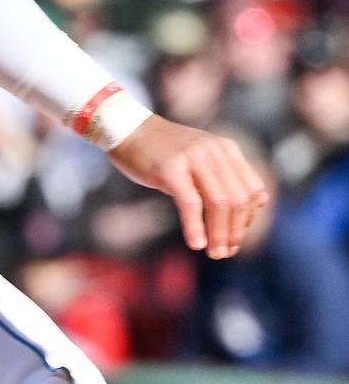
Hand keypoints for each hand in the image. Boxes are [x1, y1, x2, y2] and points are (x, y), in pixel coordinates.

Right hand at [106, 117, 268, 258]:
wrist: (127, 130)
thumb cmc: (163, 150)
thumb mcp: (201, 158)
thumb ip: (225, 176)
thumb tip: (256, 204)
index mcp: (226, 149)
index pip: (251, 190)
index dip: (247, 219)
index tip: (235, 238)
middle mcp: (215, 151)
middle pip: (238, 199)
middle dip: (235, 231)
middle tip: (226, 253)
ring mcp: (193, 158)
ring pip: (219, 203)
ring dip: (219, 233)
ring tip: (214, 253)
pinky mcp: (170, 169)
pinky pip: (191, 203)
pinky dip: (196, 227)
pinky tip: (196, 243)